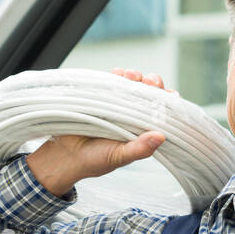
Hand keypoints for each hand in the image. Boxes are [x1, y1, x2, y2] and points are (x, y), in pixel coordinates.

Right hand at [25, 67, 171, 195]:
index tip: (169, 95)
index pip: (161, 111)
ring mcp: (117, 103)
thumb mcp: (120, 157)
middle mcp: (132, 113)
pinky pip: (111, 81)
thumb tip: (161, 137)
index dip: (167, 101)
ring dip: (135, 77)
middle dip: (153, 84)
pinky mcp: (100, 95)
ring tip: (132, 76)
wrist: (65, 156)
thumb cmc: (96, 160)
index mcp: (142, 128)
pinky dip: (116, 75)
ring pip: (132, 84)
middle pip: (149, 93)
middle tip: (150, 82)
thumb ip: (140, 149)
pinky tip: (118, 73)